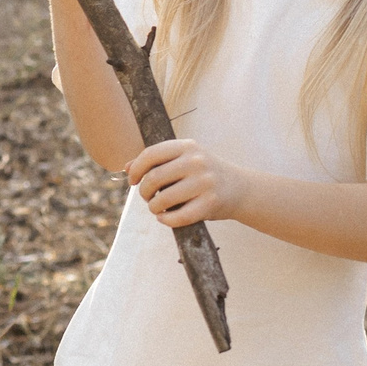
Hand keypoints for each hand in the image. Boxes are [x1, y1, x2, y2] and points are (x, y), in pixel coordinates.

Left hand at [124, 138, 246, 228]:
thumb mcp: (184, 159)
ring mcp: (204, 183)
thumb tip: (126, 168)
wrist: (240, 189)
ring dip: (153, 207)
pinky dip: (165, 219)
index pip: (150, 154)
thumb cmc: (203, 173)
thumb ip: (156, 160)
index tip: (133, 180)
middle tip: (148, 196)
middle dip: (144, 191)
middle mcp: (196, 162)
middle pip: (153, 178)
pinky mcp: (210, 204)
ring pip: (162, 199)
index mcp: (187, 146)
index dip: (136, 169)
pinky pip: (177, 216)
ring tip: (157, 207)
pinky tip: (164, 217)